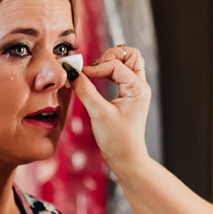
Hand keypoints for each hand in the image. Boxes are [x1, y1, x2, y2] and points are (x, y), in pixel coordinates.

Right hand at [69, 45, 150, 167]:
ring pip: (127, 62)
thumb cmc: (117, 140)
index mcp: (138, 88)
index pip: (115, 65)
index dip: (96, 68)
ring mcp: (136, 90)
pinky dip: (109, 71)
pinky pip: (122, 73)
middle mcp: (140, 86)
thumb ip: (85, 90)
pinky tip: (96, 80)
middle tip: (94, 68)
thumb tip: (72, 73)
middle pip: (130, 54)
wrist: (126, 158)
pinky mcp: (129, 95)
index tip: (80, 76)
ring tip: (94, 73)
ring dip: (110, 62)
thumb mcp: (99, 114)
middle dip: (110, 56)